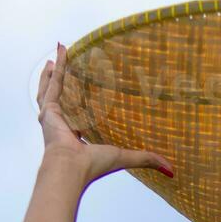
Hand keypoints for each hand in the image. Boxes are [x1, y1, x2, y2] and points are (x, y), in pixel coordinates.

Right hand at [37, 43, 174, 188]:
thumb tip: (171, 171)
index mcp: (76, 137)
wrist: (71, 168)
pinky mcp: (49, 109)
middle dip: (61, 84)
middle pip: (60, 99)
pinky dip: (57, 67)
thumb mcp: (125, 157)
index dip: (82, 106)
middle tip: (63, 69)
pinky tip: (61, 50)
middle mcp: (61, 126)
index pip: (78, 117)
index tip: (87, 96)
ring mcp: (52, 117)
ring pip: (51, 88)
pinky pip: (53, 82)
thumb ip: (146, 158)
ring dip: (53, 73)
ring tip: (55, 58)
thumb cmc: (93, 166)